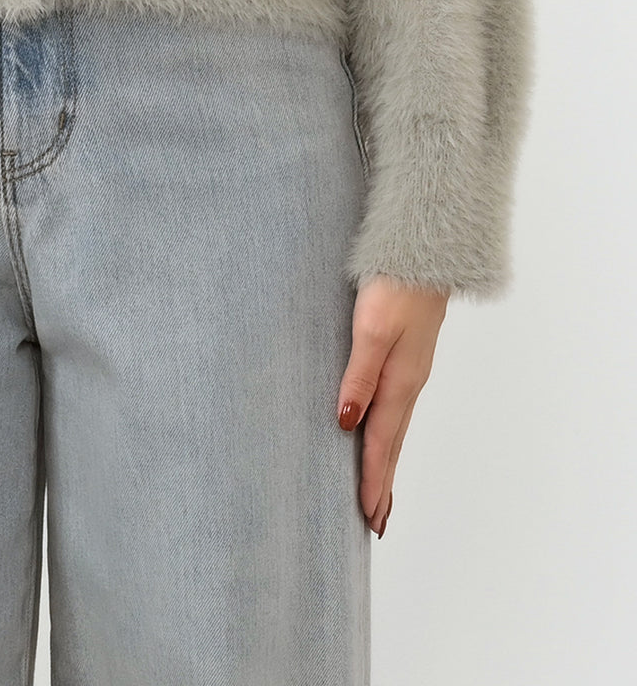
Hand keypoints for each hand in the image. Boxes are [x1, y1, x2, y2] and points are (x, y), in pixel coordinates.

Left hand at [335, 275, 448, 536]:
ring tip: (380, 494)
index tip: (367, 516)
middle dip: (383, 484)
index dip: (372, 480)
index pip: (381, 442)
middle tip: (375, 523)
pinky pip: (398, 407)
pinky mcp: (409, 356)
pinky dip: (390, 433)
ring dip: (387, 462)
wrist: (426, 251)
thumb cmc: (396, 284)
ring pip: (396, 427)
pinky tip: (385, 435)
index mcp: (401, 381)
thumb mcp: (372, 329)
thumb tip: (347, 423)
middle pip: (393, 443)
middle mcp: (409, 382)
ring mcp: (412, 370)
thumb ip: (359, 375)